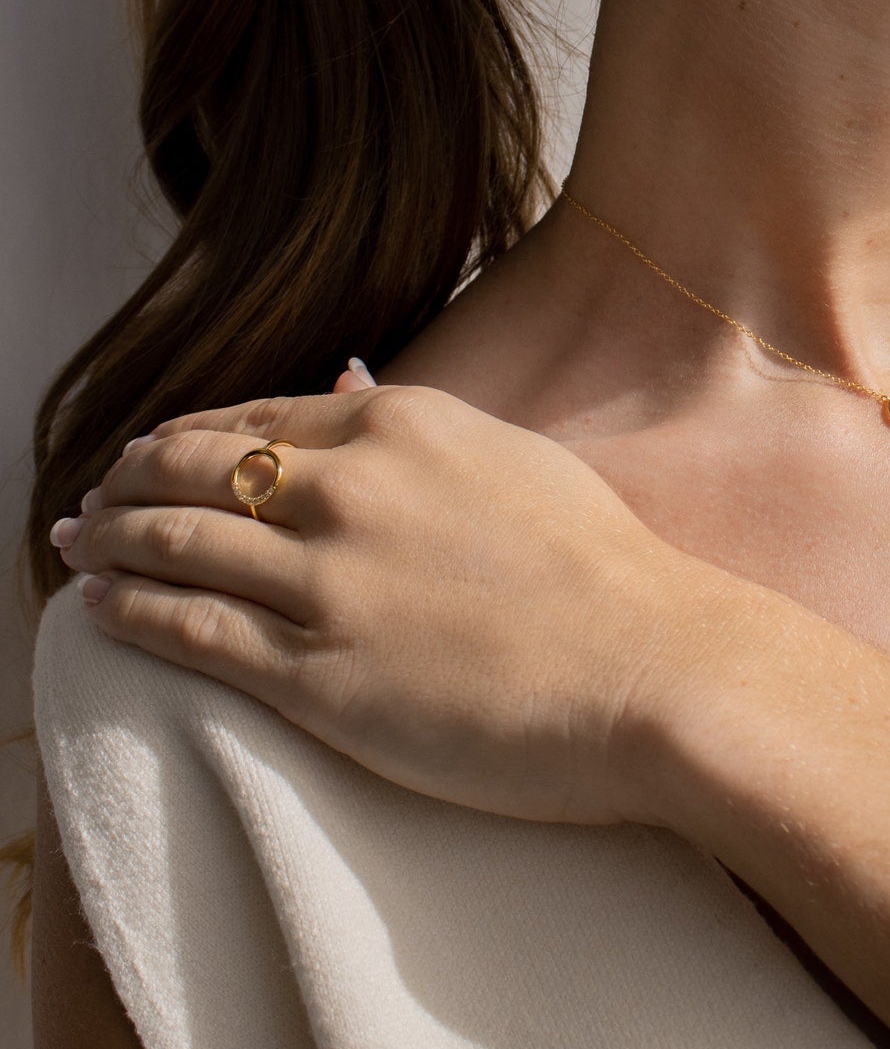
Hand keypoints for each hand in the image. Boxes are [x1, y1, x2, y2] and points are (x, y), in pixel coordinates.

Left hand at [48, 369, 743, 827]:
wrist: (653, 667)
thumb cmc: (608, 570)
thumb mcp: (517, 458)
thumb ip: (423, 423)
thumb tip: (351, 375)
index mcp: (402, 424)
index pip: (257, 415)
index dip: (189, 435)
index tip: (158, 455)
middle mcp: (350, 488)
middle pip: (194, 467)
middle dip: (129, 480)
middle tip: (97, 500)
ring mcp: (328, 580)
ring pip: (175, 544)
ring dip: (109, 542)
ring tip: (79, 549)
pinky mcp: (319, 674)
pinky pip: (189, 631)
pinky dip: (128, 613)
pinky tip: (100, 611)